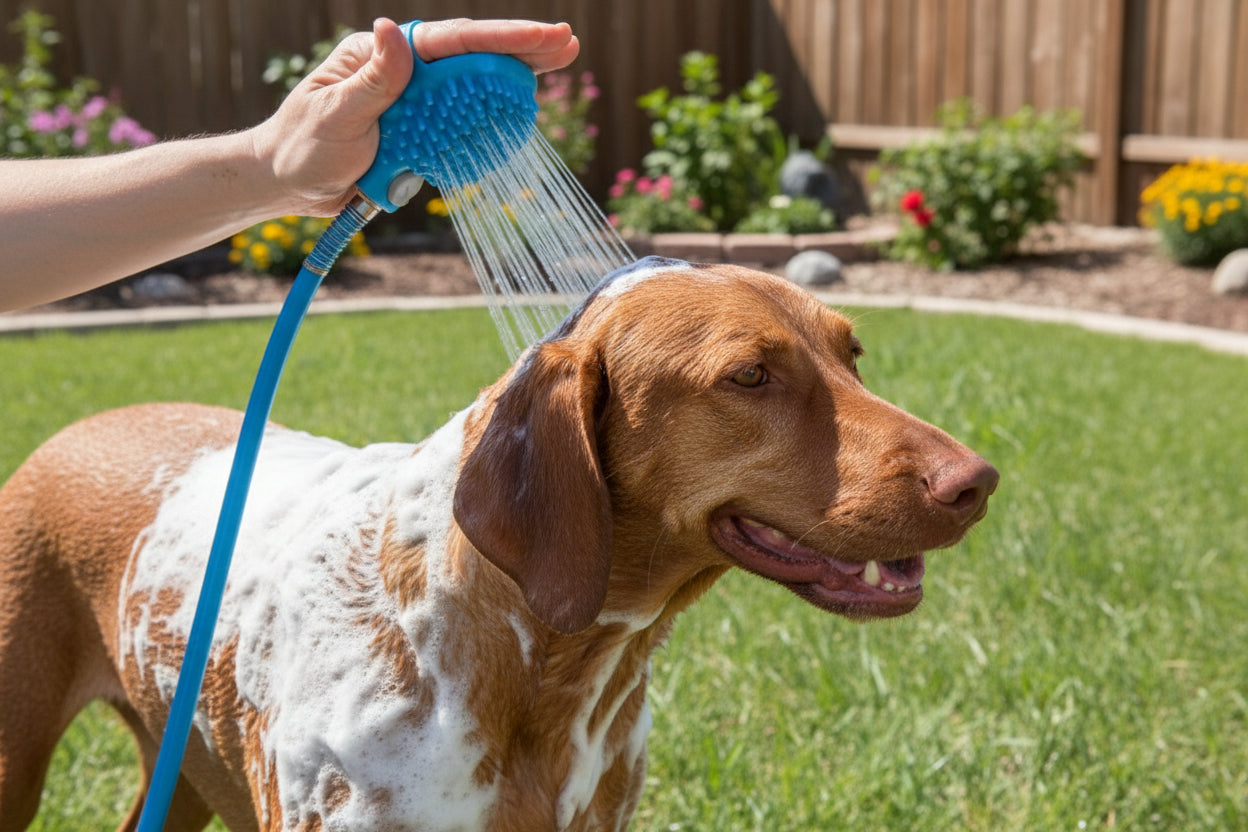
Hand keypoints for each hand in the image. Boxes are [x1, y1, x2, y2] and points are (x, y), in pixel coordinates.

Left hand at [250, 17, 579, 216]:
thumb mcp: (335, 113)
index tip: (540, 38)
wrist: (288, 185)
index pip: (448, 42)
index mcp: (380, 53)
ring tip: (557, 65)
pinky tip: (524, 108)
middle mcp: (403, 71)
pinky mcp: (419, 130)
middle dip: (520, 49)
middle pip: (471, 56)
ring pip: (474, 86)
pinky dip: (494, 116)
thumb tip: (394, 32)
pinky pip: (463, 122)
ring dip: (515, 78)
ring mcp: (414, 101)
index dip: (498, 39)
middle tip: (567, 44)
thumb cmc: (302, 146)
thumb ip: (372, 79)